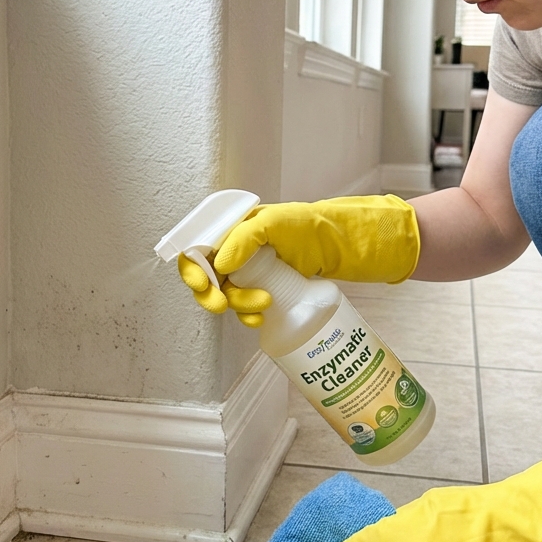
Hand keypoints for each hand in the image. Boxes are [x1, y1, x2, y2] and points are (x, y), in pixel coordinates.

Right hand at [176, 194, 420, 325]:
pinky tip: (261, 319)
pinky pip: (247, 307)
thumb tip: (218, 264)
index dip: (192, 269)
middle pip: (208, 276)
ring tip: (262, 306)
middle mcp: (240, 250)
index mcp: (235, 228)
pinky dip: (249, 316)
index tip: (202, 285)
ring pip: (228, 295)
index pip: (199, 248)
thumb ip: (245, 238)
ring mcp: (254, 271)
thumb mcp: (277, 222)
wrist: (348, 247)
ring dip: (237, 305)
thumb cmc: (314, 227)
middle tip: (221, 304)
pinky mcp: (269, 289)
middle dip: (211, 293)